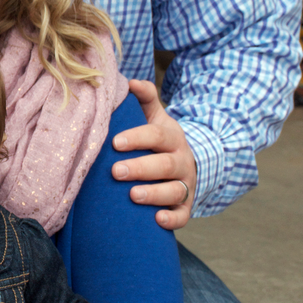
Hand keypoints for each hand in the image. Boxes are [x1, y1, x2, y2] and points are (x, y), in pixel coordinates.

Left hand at [111, 79, 196, 229]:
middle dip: (141, 168)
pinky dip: (172, 219)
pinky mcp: (185, 206)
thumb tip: (130, 82)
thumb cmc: (158, 137)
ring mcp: (185, 184)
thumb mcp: (154, 115)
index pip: (155, 135)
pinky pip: (183, 215)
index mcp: (170, 137)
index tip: (116, 142)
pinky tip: (158, 220)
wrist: (187, 161)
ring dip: (154, 194)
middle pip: (164, 165)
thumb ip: (143, 98)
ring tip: (133, 195)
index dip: (137, 138)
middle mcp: (180, 161)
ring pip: (174, 191)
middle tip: (116, 171)